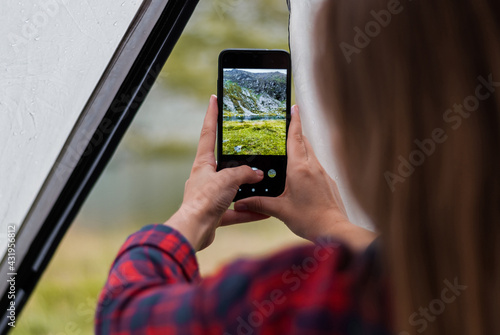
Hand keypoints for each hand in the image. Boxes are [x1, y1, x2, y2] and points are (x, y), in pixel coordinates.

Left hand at [164, 96, 268, 250]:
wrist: (194, 229)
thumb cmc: (203, 201)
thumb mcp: (227, 180)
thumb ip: (244, 174)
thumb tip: (256, 175)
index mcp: (203, 164)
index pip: (208, 133)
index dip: (211, 115)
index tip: (214, 99)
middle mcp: (206, 178)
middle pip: (224, 163)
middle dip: (238, 160)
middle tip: (252, 151)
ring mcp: (210, 195)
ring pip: (232, 188)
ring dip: (246, 189)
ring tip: (263, 186)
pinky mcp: (215, 213)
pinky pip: (236, 211)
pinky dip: (248, 212)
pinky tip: (263, 213)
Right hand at [234, 106, 376, 250]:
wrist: (334, 230)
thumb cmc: (309, 220)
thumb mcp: (280, 211)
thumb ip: (259, 203)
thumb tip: (240, 203)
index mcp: (300, 169)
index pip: (296, 138)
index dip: (294, 121)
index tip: (294, 108)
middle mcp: (313, 167)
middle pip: (304, 142)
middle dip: (295, 133)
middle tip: (285, 127)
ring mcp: (323, 174)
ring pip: (311, 154)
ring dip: (301, 149)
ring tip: (288, 153)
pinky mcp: (328, 182)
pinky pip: (316, 166)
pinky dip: (307, 164)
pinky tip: (299, 176)